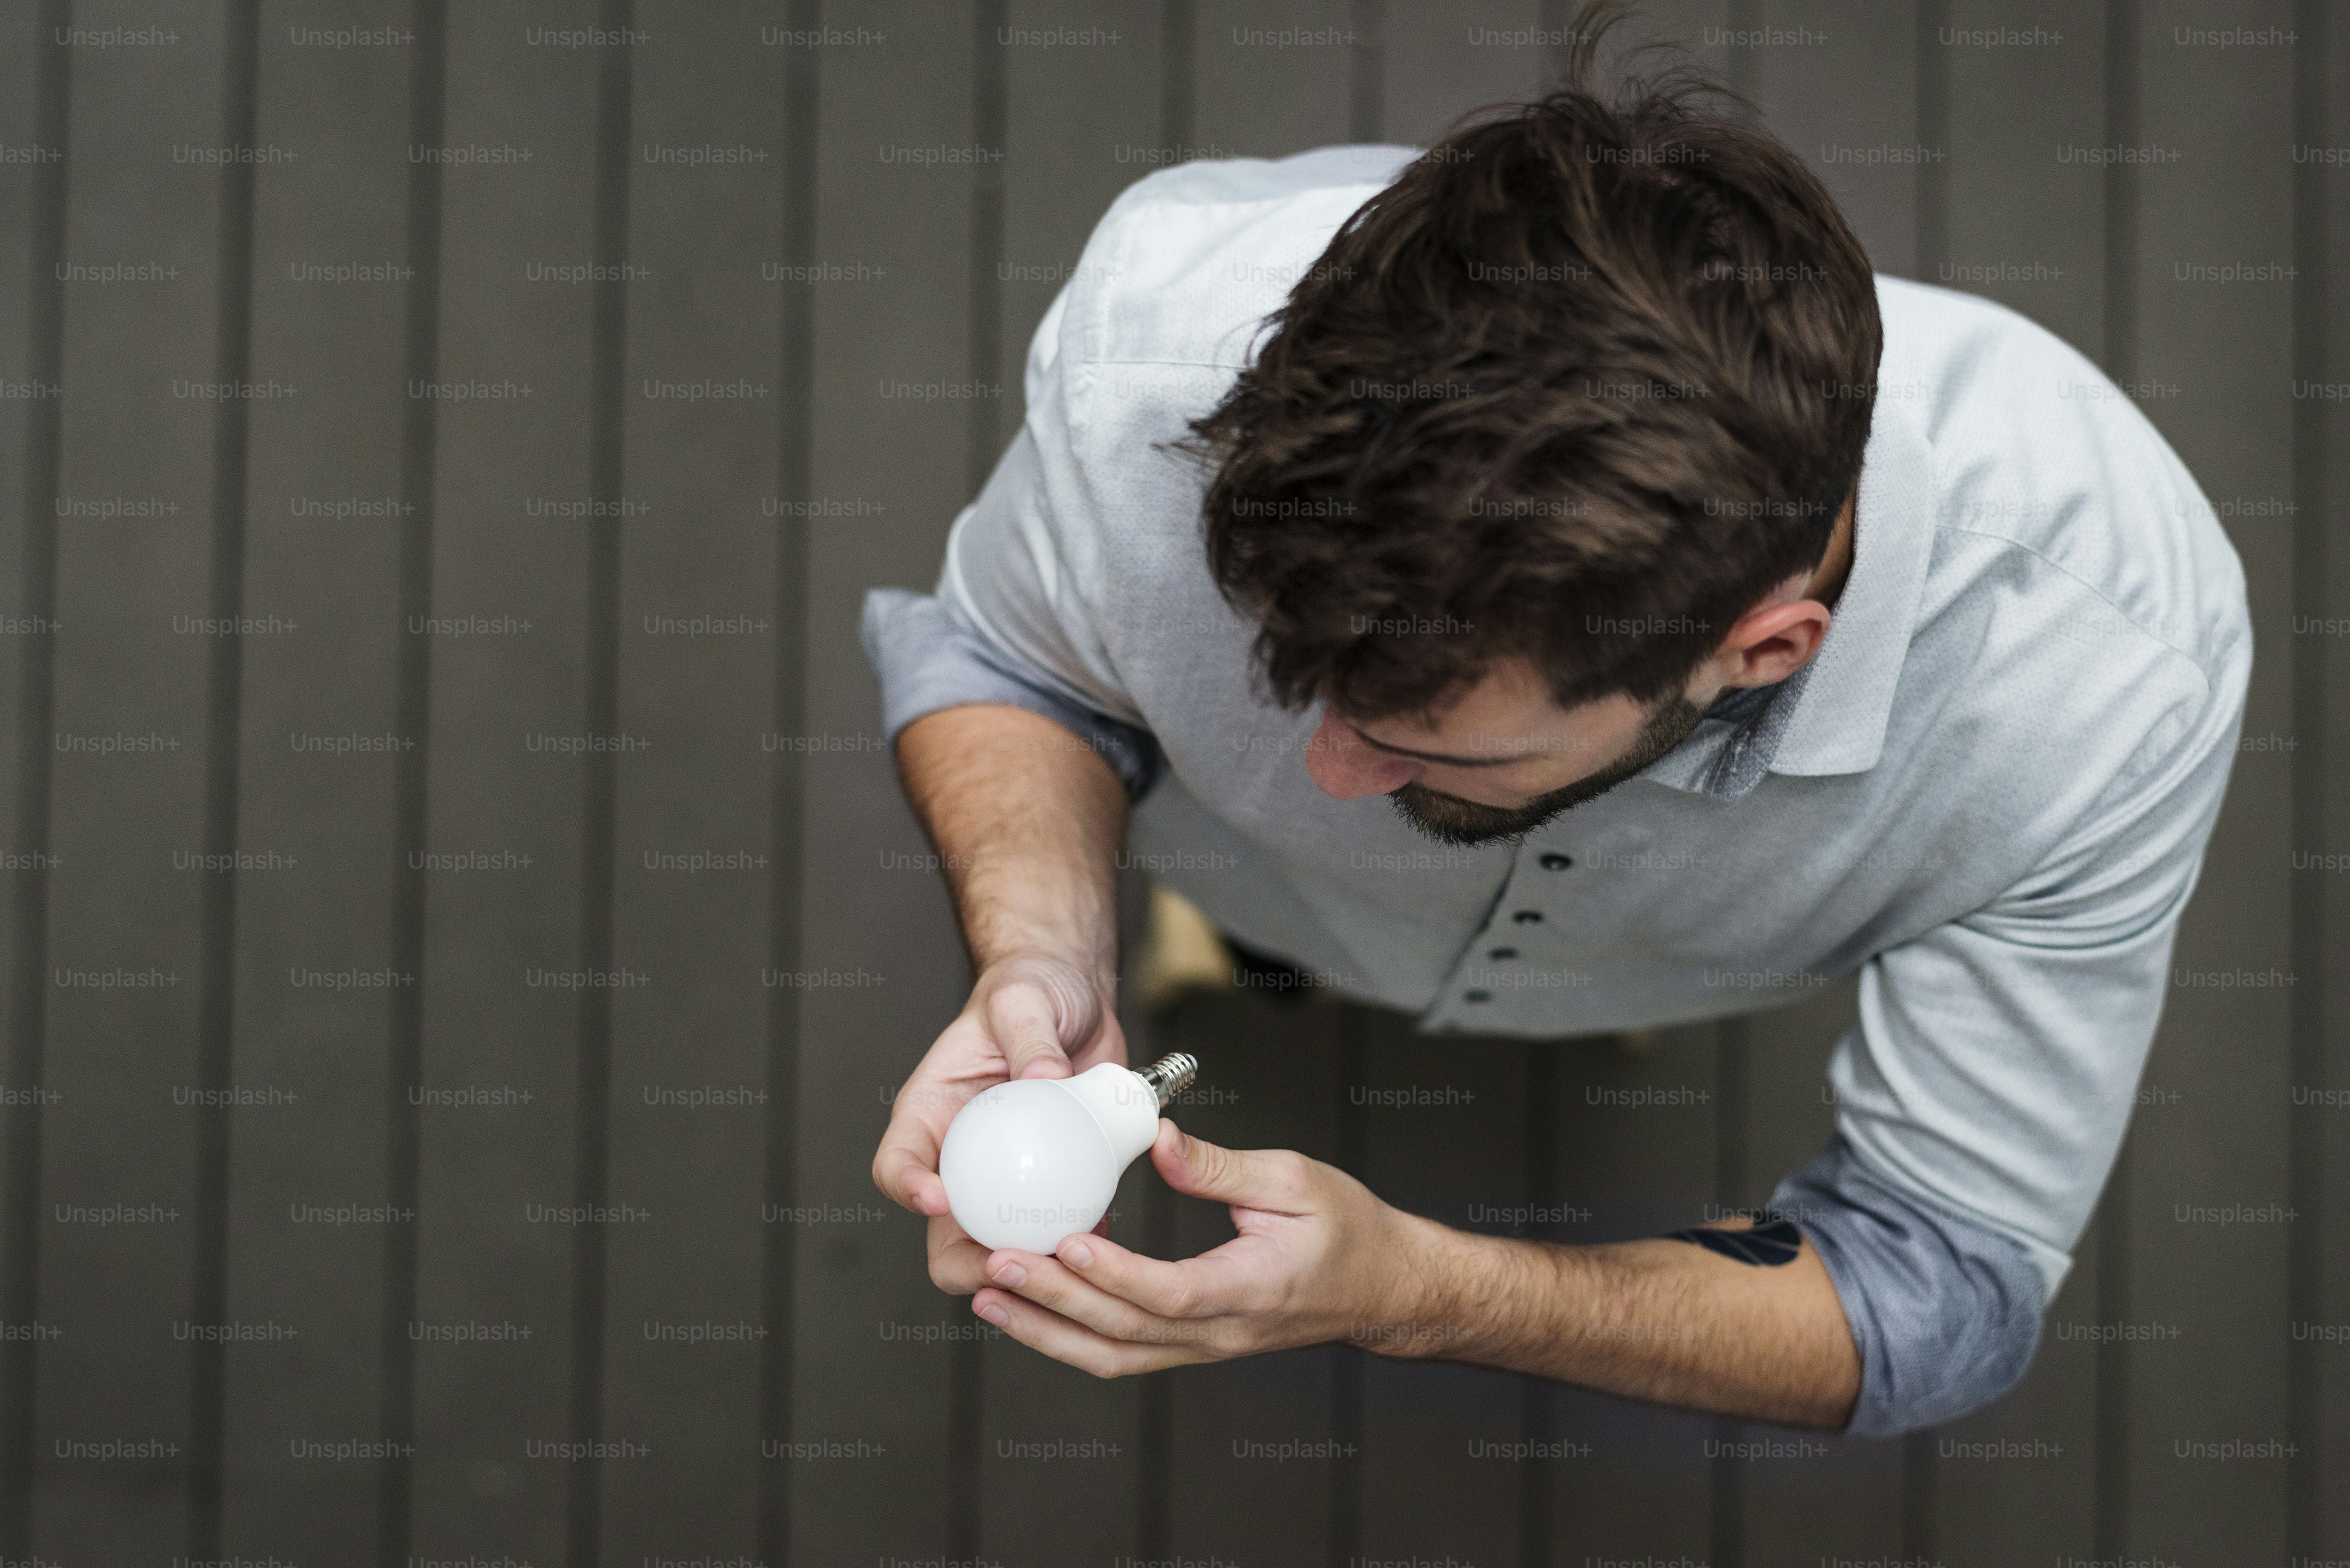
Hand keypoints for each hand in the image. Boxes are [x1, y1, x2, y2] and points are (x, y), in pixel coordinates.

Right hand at [871, 950, 1125, 1294]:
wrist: (1077, 999)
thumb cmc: (1033, 989)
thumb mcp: (1024, 999)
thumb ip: (1030, 1034)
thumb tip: (1043, 1079)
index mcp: (931, 1112)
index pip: (896, 1163)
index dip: (907, 1189)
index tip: (938, 1199)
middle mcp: (961, 1155)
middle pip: (943, 1231)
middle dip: (967, 1262)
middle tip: (1009, 1262)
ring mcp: (1006, 1175)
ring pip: (1000, 1245)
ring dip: (1026, 1266)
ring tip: (1060, 1268)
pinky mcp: (1052, 1180)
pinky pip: (1055, 1227)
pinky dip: (1073, 1243)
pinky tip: (1100, 1239)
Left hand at [965, 1121, 1449, 1374]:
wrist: (1381, 1288)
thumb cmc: (1348, 1229)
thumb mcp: (1295, 1181)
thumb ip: (1221, 1166)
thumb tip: (1156, 1137)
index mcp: (1251, 1290)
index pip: (1172, 1293)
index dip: (1116, 1275)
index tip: (1068, 1243)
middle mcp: (1220, 1333)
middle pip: (1125, 1332)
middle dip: (1054, 1302)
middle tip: (997, 1263)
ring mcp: (1203, 1348)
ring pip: (1113, 1355)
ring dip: (1046, 1330)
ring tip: (988, 1294)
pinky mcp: (1190, 1344)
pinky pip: (1121, 1351)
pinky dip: (1069, 1334)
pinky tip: (1028, 1306)